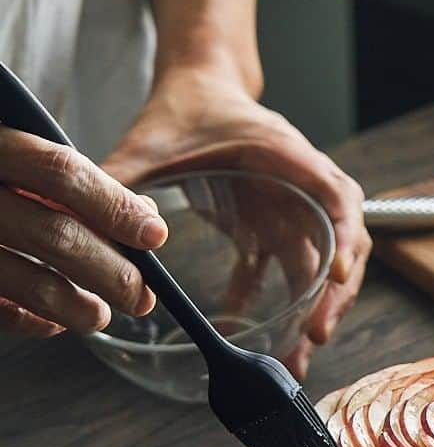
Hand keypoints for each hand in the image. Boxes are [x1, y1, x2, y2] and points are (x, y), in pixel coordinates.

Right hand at [0, 131, 167, 335]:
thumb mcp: (17, 150)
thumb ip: (75, 181)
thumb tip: (144, 219)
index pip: (62, 174)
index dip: (114, 207)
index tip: (155, 235)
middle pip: (54, 234)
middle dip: (111, 271)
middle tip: (141, 295)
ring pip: (24, 280)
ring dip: (74, 306)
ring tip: (100, 315)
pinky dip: (28, 319)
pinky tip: (53, 322)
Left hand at [102, 69, 369, 376]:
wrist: (201, 90)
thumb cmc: (189, 108)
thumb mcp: (151, 140)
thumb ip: (120, 178)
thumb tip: (78, 217)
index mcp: (286, 155)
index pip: (335, 194)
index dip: (342, 236)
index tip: (335, 276)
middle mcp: (302, 185)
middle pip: (341, 240)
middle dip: (335, 291)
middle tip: (315, 334)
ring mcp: (294, 208)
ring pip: (324, 263)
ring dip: (317, 308)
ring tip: (297, 356)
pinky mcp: (276, 226)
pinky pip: (288, 270)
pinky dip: (280, 303)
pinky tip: (251, 332)